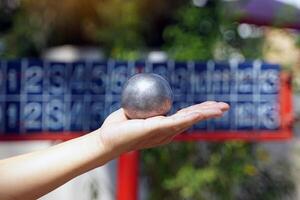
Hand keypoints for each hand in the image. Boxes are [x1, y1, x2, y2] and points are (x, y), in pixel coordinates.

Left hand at [98, 101, 228, 154]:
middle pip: (192, 119)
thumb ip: (145, 107)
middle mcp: (167, 132)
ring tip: (221, 108)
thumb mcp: (135, 113)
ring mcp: (164, 132)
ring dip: (206, 113)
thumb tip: (149, 96)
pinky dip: (191, 116)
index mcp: (164, 128)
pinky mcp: (157, 129)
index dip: (200, 110)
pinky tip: (202, 112)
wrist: (107, 139)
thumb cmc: (119, 127)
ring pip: (189, 120)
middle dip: (209, 112)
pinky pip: (176, 121)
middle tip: (225, 106)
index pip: (185, 117)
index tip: (211, 105)